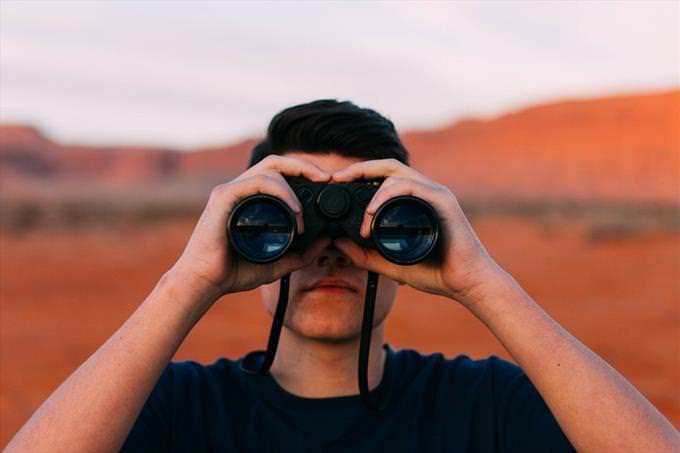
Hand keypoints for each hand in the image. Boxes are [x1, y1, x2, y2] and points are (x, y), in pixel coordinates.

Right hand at [168, 155, 331, 301]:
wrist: (205, 282)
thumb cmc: (233, 272)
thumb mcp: (278, 263)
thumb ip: (302, 254)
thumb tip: (327, 240)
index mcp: (251, 199)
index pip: (280, 172)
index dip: (304, 172)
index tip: (327, 183)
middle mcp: (241, 189)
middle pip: (277, 161)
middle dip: (305, 165)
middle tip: (327, 177)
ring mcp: (231, 190)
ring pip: (270, 169)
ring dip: (294, 187)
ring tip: (303, 214)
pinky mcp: (223, 196)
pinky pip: (257, 182)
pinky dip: (280, 192)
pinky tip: (293, 210)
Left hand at [332, 159, 505, 306]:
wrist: (467, 283)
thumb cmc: (436, 273)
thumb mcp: (390, 264)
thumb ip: (365, 255)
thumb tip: (338, 243)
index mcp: (414, 200)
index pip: (383, 176)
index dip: (359, 174)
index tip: (336, 183)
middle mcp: (425, 191)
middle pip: (387, 166)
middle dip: (359, 168)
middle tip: (337, 178)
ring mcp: (435, 193)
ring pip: (396, 173)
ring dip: (372, 190)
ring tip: (362, 217)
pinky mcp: (442, 200)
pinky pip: (410, 187)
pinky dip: (387, 195)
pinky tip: (374, 212)